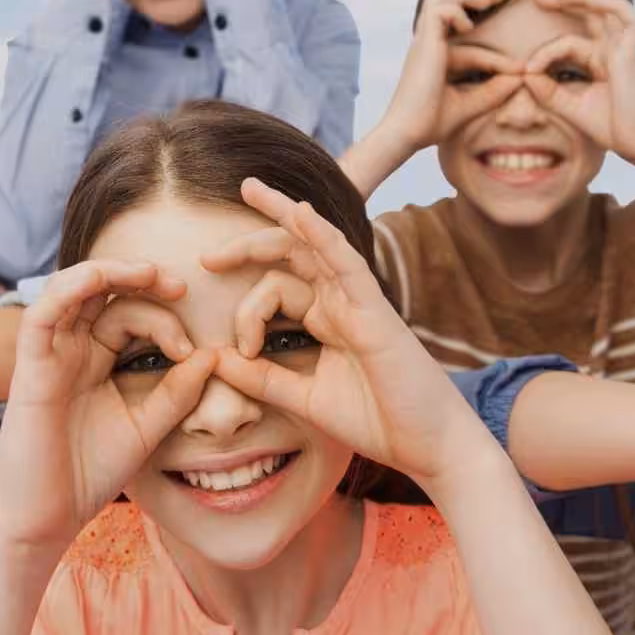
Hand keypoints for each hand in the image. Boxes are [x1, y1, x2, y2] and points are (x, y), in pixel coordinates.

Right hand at [0, 260, 215, 552]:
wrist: (47, 519)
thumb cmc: (88, 475)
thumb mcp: (146, 428)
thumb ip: (176, 393)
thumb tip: (212, 355)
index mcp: (95, 361)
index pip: (129, 316)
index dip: (165, 319)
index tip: (195, 352)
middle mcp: (71, 351)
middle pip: (103, 292)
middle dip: (143, 279)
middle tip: (180, 287)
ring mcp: (49, 356)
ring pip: (72, 289)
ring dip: (111, 271)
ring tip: (150, 274)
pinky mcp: (30, 367)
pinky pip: (42, 313)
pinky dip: (70, 288)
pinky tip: (103, 278)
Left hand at [203, 178, 496, 490]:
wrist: (427, 446)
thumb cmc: (377, 420)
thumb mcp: (304, 399)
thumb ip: (263, 378)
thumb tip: (215, 358)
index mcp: (325, 318)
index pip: (275, 288)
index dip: (246, 313)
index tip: (240, 352)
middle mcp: (341, 300)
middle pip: (290, 252)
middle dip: (247, 244)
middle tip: (207, 257)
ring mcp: (359, 300)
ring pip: (315, 243)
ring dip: (282, 212)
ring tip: (249, 189)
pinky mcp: (375, 310)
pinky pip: (347, 262)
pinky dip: (323, 235)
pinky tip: (300, 213)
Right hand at [376, 0, 522, 150]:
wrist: (407, 134)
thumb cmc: (431, 123)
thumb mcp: (471, 105)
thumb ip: (494, 92)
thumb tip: (520, 77)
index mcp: (435, 59)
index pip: (469, 47)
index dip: (496, 57)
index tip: (520, 69)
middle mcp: (427, 46)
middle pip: (445, 4)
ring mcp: (423, 43)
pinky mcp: (423, 43)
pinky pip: (437, 9)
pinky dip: (456, 10)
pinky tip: (469, 26)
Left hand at [526, 0, 634, 165]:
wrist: (634, 143)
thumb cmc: (607, 127)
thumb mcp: (567, 105)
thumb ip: (546, 89)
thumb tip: (525, 72)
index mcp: (600, 62)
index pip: (568, 43)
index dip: (544, 53)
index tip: (526, 70)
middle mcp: (611, 51)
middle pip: (591, 13)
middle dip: (566, 1)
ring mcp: (622, 48)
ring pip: (606, 7)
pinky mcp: (630, 50)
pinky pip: (625, 14)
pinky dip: (605, 2)